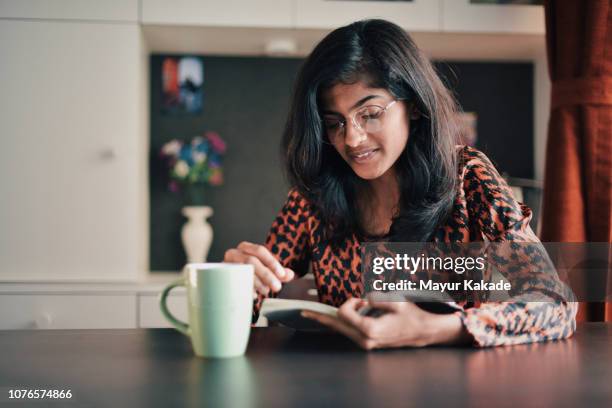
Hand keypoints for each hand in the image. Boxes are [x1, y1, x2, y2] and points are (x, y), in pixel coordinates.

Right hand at [224, 241, 294, 296]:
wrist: (226, 282)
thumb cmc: (249, 274)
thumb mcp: (266, 271)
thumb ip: (279, 273)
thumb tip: (289, 275)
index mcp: (245, 248)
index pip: (260, 250)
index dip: (272, 262)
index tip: (282, 275)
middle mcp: (233, 253)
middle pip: (251, 260)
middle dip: (266, 274)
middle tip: (277, 287)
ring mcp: (224, 265)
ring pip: (242, 270)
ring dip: (257, 282)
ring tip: (266, 291)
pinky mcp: (219, 276)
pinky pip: (233, 282)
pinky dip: (245, 288)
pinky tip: (253, 295)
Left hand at [301, 297, 470, 348]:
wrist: (422, 331)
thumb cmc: (410, 315)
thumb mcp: (395, 301)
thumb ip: (376, 298)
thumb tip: (363, 299)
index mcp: (370, 329)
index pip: (344, 313)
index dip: (350, 302)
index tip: (362, 299)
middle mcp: (365, 339)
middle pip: (335, 326)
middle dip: (319, 317)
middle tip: (302, 312)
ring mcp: (365, 343)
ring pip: (340, 329)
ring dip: (331, 319)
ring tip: (312, 314)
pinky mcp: (366, 342)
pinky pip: (348, 331)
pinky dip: (340, 322)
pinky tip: (330, 319)